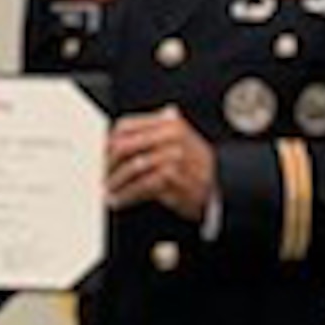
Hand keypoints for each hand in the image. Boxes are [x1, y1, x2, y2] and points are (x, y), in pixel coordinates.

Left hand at [107, 106, 214, 221]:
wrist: (222, 184)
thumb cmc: (199, 164)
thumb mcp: (182, 136)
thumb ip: (157, 127)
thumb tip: (121, 130)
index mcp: (169, 124)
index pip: (126, 126)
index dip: (109, 141)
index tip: (103, 154)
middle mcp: (170, 138)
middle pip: (124, 146)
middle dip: (108, 164)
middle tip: (103, 174)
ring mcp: (171, 158)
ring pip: (131, 168)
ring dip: (116, 183)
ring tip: (109, 190)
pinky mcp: (172, 179)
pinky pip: (140, 187)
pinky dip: (126, 195)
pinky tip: (119, 200)